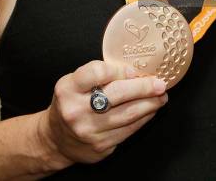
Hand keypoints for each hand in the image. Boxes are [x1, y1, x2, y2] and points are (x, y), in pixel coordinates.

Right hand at [38, 60, 167, 165]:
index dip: (119, 70)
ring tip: (161, 97)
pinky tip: (149, 111)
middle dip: (143, 88)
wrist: (55, 139)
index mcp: (68, 88)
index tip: (133, 71)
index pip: (97, 72)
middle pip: (117, 94)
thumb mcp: (74, 82)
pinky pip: (127, 131)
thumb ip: (98, 74)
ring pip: (127, 115)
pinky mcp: (100, 146)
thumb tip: (133, 72)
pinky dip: (142, 119)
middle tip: (160, 84)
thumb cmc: (70, 103)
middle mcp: (76, 110)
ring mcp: (89, 130)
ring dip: (149, 104)